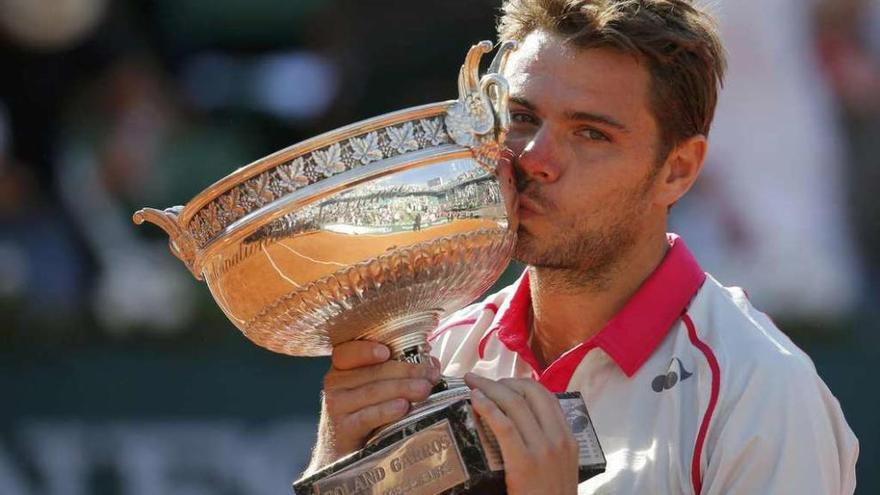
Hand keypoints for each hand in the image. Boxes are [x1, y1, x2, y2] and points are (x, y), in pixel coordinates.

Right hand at [305, 341, 440, 474]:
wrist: (344, 453)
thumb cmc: (366, 413)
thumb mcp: (378, 388)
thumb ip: (399, 372)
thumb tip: (432, 364)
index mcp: (344, 367)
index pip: (348, 351)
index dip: (366, 350)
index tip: (387, 352)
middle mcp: (336, 383)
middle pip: (371, 372)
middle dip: (405, 371)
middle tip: (430, 375)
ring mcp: (336, 406)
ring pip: (372, 392)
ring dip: (402, 389)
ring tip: (424, 390)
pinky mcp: (342, 429)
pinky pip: (367, 416)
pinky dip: (386, 410)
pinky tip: (403, 407)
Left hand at [465, 373, 578, 494]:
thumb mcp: (560, 467)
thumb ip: (548, 445)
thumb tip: (524, 428)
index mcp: (568, 438)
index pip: (545, 396)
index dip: (521, 383)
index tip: (502, 382)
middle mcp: (558, 438)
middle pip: (529, 393)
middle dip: (501, 381)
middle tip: (480, 380)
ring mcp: (543, 449)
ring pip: (514, 404)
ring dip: (489, 388)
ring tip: (471, 383)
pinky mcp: (525, 462)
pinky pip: (505, 426)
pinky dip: (488, 408)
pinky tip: (475, 400)